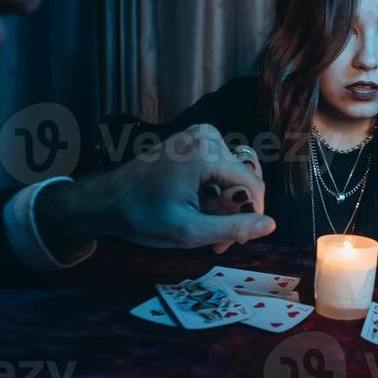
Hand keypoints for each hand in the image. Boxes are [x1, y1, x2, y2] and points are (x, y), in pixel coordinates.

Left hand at [37, 124, 276, 254]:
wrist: (107, 199)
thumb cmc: (142, 216)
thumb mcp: (189, 231)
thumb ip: (233, 229)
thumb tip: (270, 225)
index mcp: (205, 154)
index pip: (253, 186)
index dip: (250, 218)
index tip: (231, 243)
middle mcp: (206, 136)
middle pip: (246, 178)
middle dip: (235, 211)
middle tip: (216, 241)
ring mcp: (199, 134)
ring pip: (236, 173)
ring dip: (226, 202)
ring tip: (206, 225)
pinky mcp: (194, 138)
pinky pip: (222, 165)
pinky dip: (216, 189)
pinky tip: (200, 207)